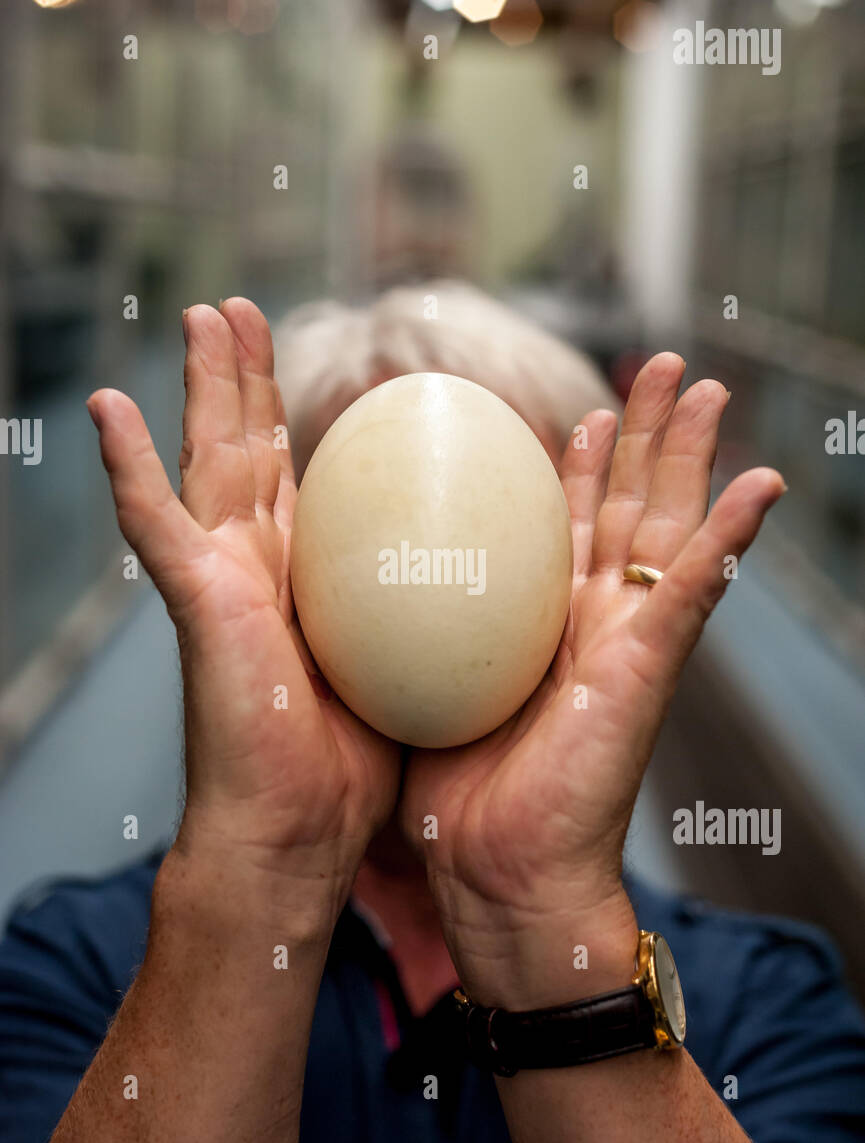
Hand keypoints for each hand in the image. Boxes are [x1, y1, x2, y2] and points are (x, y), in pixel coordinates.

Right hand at [88, 299, 399, 918]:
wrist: (295, 831)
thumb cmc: (350, 766)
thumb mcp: (401, 662)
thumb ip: (414, 609)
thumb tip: (480, 578)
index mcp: (298, 581)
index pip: (295, 480)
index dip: (295, 421)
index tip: (315, 369)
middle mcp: (255, 569)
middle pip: (248, 451)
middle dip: (244, 379)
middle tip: (241, 311)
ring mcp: (219, 580)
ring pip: (206, 460)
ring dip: (202, 386)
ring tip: (202, 317)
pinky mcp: (197, 603)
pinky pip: (156, 523)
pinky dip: (129, 467)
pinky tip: (107, 407)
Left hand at [398, 353, 785, 1006]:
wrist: (495, 871)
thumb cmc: (450, 792)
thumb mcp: (420, 682)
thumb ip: (418, 626)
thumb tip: (367, 580)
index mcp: (543, 622)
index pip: (570, 524)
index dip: (582, 468)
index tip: (580, 413)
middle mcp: (592, 621)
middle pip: (630, 506)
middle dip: (647, 435)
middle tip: (662, 367)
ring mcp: (627, 640)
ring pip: (668, 524)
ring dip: (690, 454)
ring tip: (707, 388)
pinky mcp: (647, 666)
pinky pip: (695, 588)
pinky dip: (730, 535)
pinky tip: (763, 483)